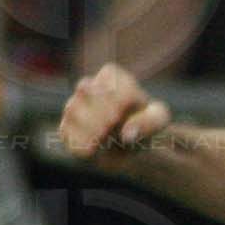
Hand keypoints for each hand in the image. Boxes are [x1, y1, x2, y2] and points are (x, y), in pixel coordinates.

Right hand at [58, 63, 172, 167]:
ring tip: (104, 137)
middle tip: (112, 122)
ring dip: (89, 125)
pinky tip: (94, 149)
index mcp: (112, 77)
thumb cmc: (146, 125)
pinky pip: (66, 133)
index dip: (115, 93)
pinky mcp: (67, 130)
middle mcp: (89, 88)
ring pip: (72, 109)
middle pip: (84, 86)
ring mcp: (75, 108)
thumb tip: (127, 134)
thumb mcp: (158, 120)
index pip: (109, 75)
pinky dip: (79, 141)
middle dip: (99, 106)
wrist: (133, 147)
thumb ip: (149, 122)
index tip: (125, 111)